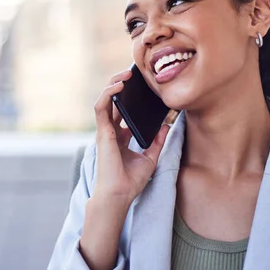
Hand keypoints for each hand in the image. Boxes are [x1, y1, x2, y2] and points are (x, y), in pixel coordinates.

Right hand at [92, 69, 170, 204]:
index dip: (128, 95)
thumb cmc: (130, 181)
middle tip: (133, 74)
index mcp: (120, 136)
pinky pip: (102, 107)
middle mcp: (111, 131)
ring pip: (105, 99)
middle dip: (120, 84)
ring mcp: (105, 130)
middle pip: (113, 101)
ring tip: (126, 74)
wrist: (119, 195)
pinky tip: (119, 86)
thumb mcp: (150, 158)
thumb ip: (157, 141)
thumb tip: (168, 125)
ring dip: (113, 84)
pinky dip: (108, 94)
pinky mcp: (102, 132)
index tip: (140, 84)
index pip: (122, 109)